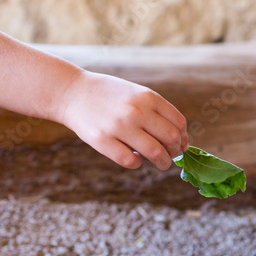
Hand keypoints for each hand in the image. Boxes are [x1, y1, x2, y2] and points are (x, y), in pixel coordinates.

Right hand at [59, 70, 187, 169]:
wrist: (72, 92)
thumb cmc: (109, 96)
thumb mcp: (136, 94)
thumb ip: (157, 112)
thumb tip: (181, 139)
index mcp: (148, 97)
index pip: (179, 122)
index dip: (183, 137)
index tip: (180, 144)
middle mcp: (136, 111)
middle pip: (171, 138)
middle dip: (175, 151)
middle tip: (171, 155)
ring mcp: (119, 126)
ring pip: (155, 152)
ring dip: (163, 162)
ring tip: (161, 163)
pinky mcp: (102, 141)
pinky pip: (130, 161)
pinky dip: (137, 163)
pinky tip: (134, 158)